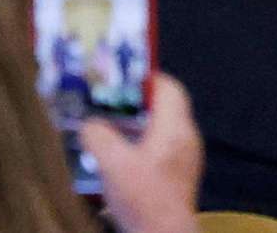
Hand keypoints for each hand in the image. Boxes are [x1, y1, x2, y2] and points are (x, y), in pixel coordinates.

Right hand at [83, 73, 203, 232]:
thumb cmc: (142, 198)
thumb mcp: (112, 164)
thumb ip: (98, 136)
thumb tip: (89, 123)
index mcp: (175, 127)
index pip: (169, 87)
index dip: (147, 78)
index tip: (122, 78)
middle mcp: (186, 137)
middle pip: (167, 105)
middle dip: (139, 101)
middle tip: (112, 102)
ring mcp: (186, 156)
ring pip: (164, 127)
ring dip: (140, 124)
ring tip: (112, 128)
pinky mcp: (181, 173)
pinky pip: (164, 146)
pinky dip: (145, 143)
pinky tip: (124, 156)